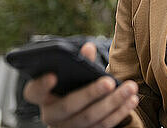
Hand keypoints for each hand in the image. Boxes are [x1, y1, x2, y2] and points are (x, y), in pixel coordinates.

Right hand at [23, 41, 138, 127]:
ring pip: (90, 118)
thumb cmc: (74, 84)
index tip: (53, 76)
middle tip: (109, 82)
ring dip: (113, 103)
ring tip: (130, 88)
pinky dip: (119, 112)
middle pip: (69, 106)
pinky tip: (132, 100)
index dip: (41, 85)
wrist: (81, 107)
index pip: (34, 92)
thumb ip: (81, 61)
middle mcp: (52, 115)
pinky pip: (103, 126)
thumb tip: (88, 47)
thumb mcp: (73, 73)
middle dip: (91, 94)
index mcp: (43, 96)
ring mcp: (69, 127)